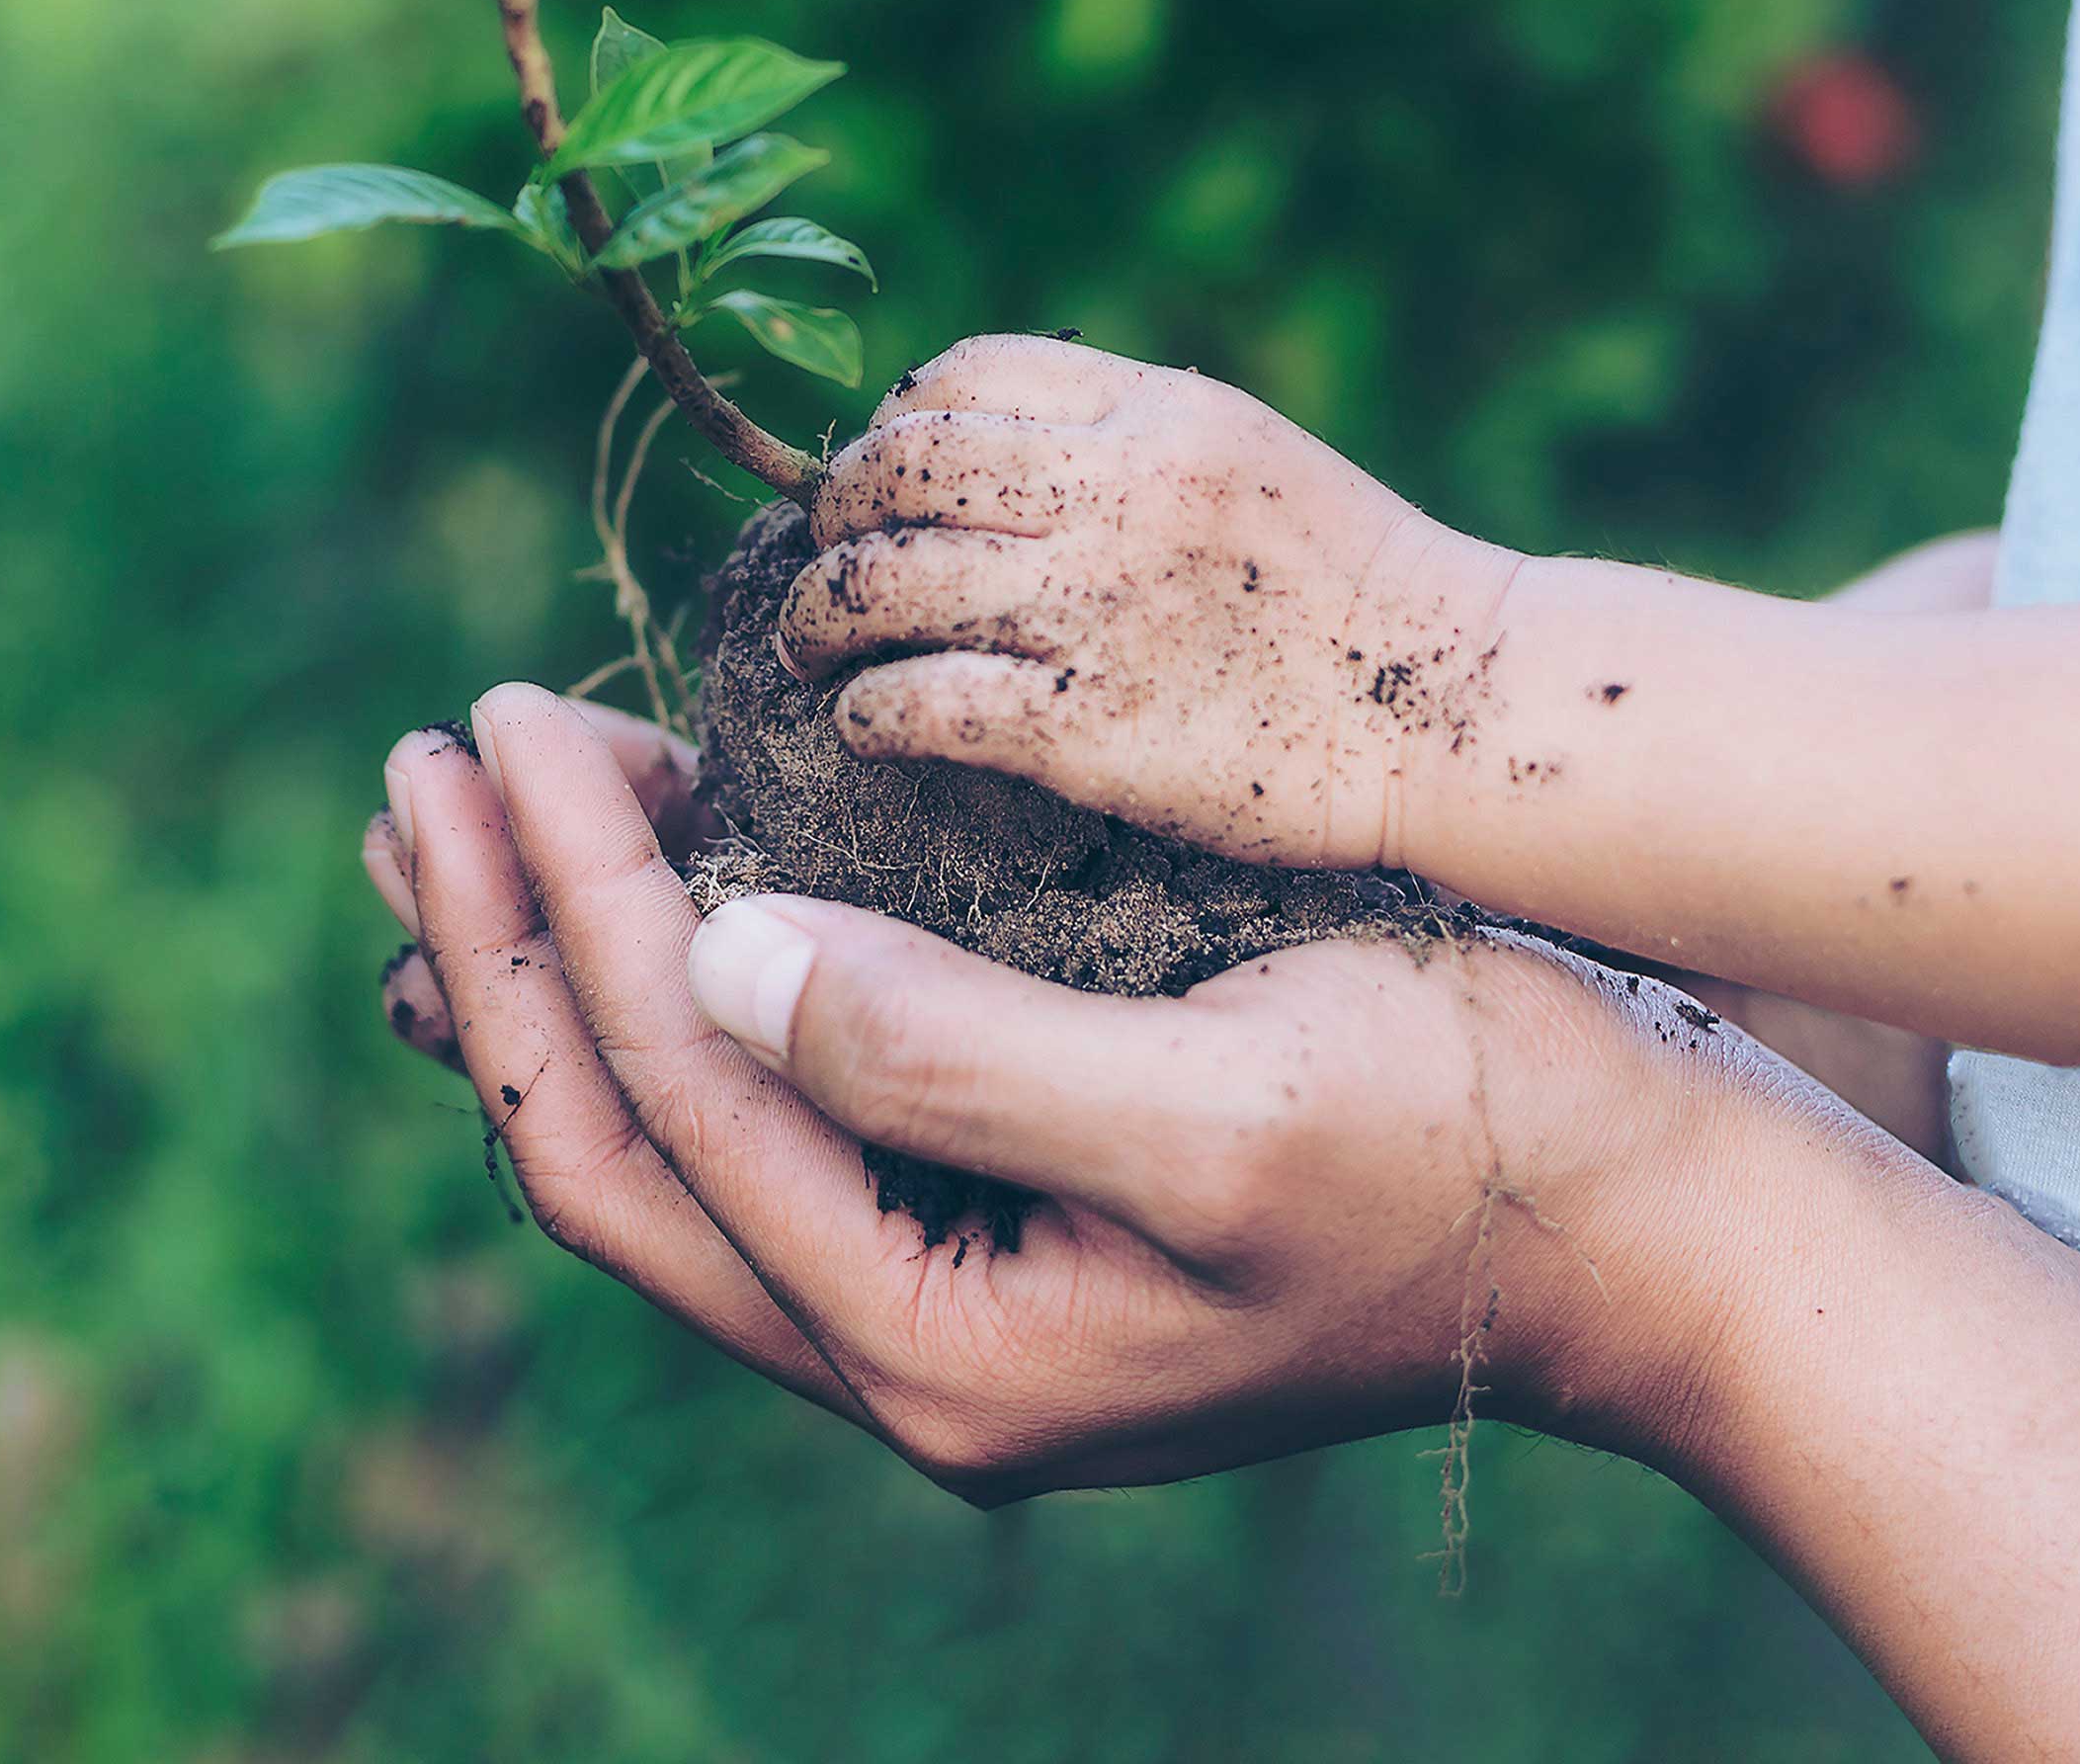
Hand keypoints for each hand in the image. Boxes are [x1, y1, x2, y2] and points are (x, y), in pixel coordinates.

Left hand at [366, 684, 1824, 1498]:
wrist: (1656, 1236)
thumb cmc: (1475, 1141)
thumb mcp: (1228, 1095)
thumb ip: (951, 1050)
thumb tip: (712, 957)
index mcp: (941, 1354)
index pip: (672, 1101)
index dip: (566, 901)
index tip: (506, 714)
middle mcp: (907, 1363)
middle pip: (612, 1153)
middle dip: (499, 951)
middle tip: (423, 763)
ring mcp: (943, 1309)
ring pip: (669, 1145)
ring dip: (559, 974)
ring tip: (475, 809)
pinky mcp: (990, 1235)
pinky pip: (760, 1128)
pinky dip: (671, 1001)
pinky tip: (646, 886)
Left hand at [777, 335, 1517, 870]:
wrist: (1463, 708)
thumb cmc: (1354, 590)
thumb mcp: (1243, 455)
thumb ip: (1122, 439)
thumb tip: (977, 451)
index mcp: (1158, 410)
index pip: (961, 372)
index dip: (893, 423)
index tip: (885, 480)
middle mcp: (1116, 493)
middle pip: (896, 471)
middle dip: (834, 515)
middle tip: (830, 561)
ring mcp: (1096, 611)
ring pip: (879, 584)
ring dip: (817, 617)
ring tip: (814, 645)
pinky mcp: (1087, 730)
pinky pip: (917, 703)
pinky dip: (865, 713)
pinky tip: (866, 726)